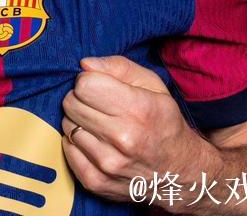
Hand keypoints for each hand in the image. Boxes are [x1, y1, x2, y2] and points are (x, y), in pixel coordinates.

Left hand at [61, 55, 218, 209]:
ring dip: (78, 120)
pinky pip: (67, 148)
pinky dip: (76, 142)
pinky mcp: (95, 182)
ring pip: (67, 125)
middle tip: (98, 104)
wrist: (179, 173)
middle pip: (71, 103)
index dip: (89, 80)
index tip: (100, 86)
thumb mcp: (151, 84)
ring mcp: (107, 164)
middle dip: (81, 98)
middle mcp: (122, 139)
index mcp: (138, 110)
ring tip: (99, 124)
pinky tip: (95, 141)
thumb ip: (117, 66)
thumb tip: (84, 64)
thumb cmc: (163, 121)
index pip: (85, 85)